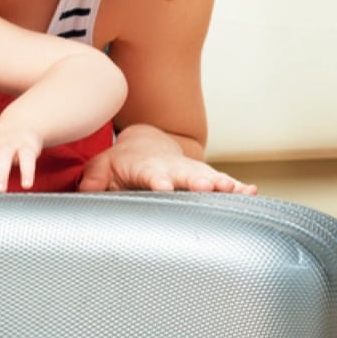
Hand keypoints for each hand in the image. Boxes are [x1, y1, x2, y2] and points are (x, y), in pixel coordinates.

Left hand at [77, 125, 255, 193]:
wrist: (145, 145)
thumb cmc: (121, 161)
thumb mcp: (102, 166)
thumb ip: (94, 178)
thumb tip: (84, 190)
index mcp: (145, 168)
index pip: (151, 174)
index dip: (157, 180)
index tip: (163, 187)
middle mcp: (172, 168)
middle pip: (185, 174)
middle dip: (196, 181)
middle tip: (208, 186)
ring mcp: (190, 171)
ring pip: (208, 177)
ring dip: (222, 184)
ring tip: (237, 190)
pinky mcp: (203, 176)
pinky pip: (221, 183)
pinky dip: (236, 187)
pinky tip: (252, 193)